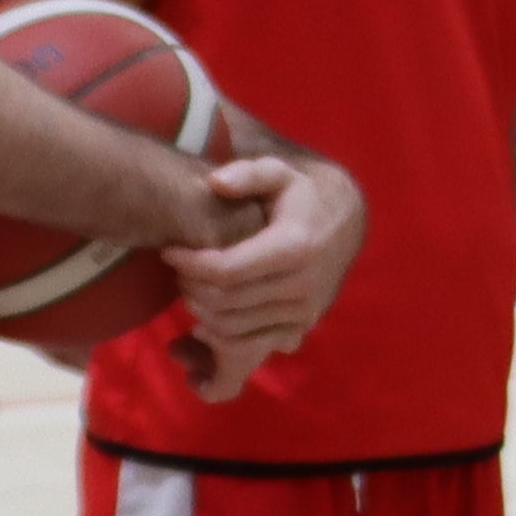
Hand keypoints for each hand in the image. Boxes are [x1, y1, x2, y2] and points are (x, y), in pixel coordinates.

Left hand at [160, 149, 361, 400]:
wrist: (346, 226)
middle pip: (226, 302)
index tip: (170, 251)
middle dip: (191, 286)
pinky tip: (204, 314)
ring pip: (233, 327)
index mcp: (296, 246)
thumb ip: (247, 173)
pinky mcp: (300, 328)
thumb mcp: (279, 172)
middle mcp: (303, 285)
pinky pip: (249, 343)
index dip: (191, 264)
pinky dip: (219, 335)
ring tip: (189, 284)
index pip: (228, 270)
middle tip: (177, 268)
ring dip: (200, 310)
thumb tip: (215, 183)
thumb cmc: (302, 195)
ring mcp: (303, 312)